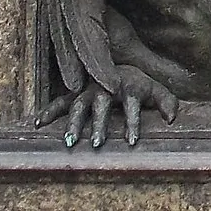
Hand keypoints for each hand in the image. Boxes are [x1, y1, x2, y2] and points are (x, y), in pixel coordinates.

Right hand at [38, 66, 179, 148]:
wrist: (117, 66)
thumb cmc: (139, 85)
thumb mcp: (156, 90)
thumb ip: (167, 102)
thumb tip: (172, 120)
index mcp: (128, 86)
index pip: (132, 105)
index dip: (133, 123)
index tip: (132, 142)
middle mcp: (106, 86)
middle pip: (102, 105)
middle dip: (100, 124)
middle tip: (98, 144)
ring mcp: (89, 89)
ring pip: (79, 104)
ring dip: (74, 122)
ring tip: (71, 142)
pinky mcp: (75, 92)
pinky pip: (59, 101)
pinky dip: (49, 111)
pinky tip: (38, 123)